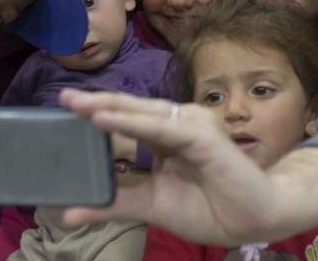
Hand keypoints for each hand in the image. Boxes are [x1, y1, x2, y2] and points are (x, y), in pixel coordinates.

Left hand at [57, 89, 317, 246]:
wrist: (254, 219)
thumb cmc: (210, 208)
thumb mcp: (151, 206)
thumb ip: (114, 204)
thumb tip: (68, 211)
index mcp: (165, 139)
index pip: (125, 123)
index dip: (97, 117)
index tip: (63, 111)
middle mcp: (177, 125)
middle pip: (130, 111)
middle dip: (96, 104)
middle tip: (63, 97)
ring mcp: (191, 126)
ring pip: (143, 113)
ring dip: (111, 108)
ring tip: (79, 105)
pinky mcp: (203, 135)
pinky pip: (162, 127)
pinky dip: (133, 122)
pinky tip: (107, 119)